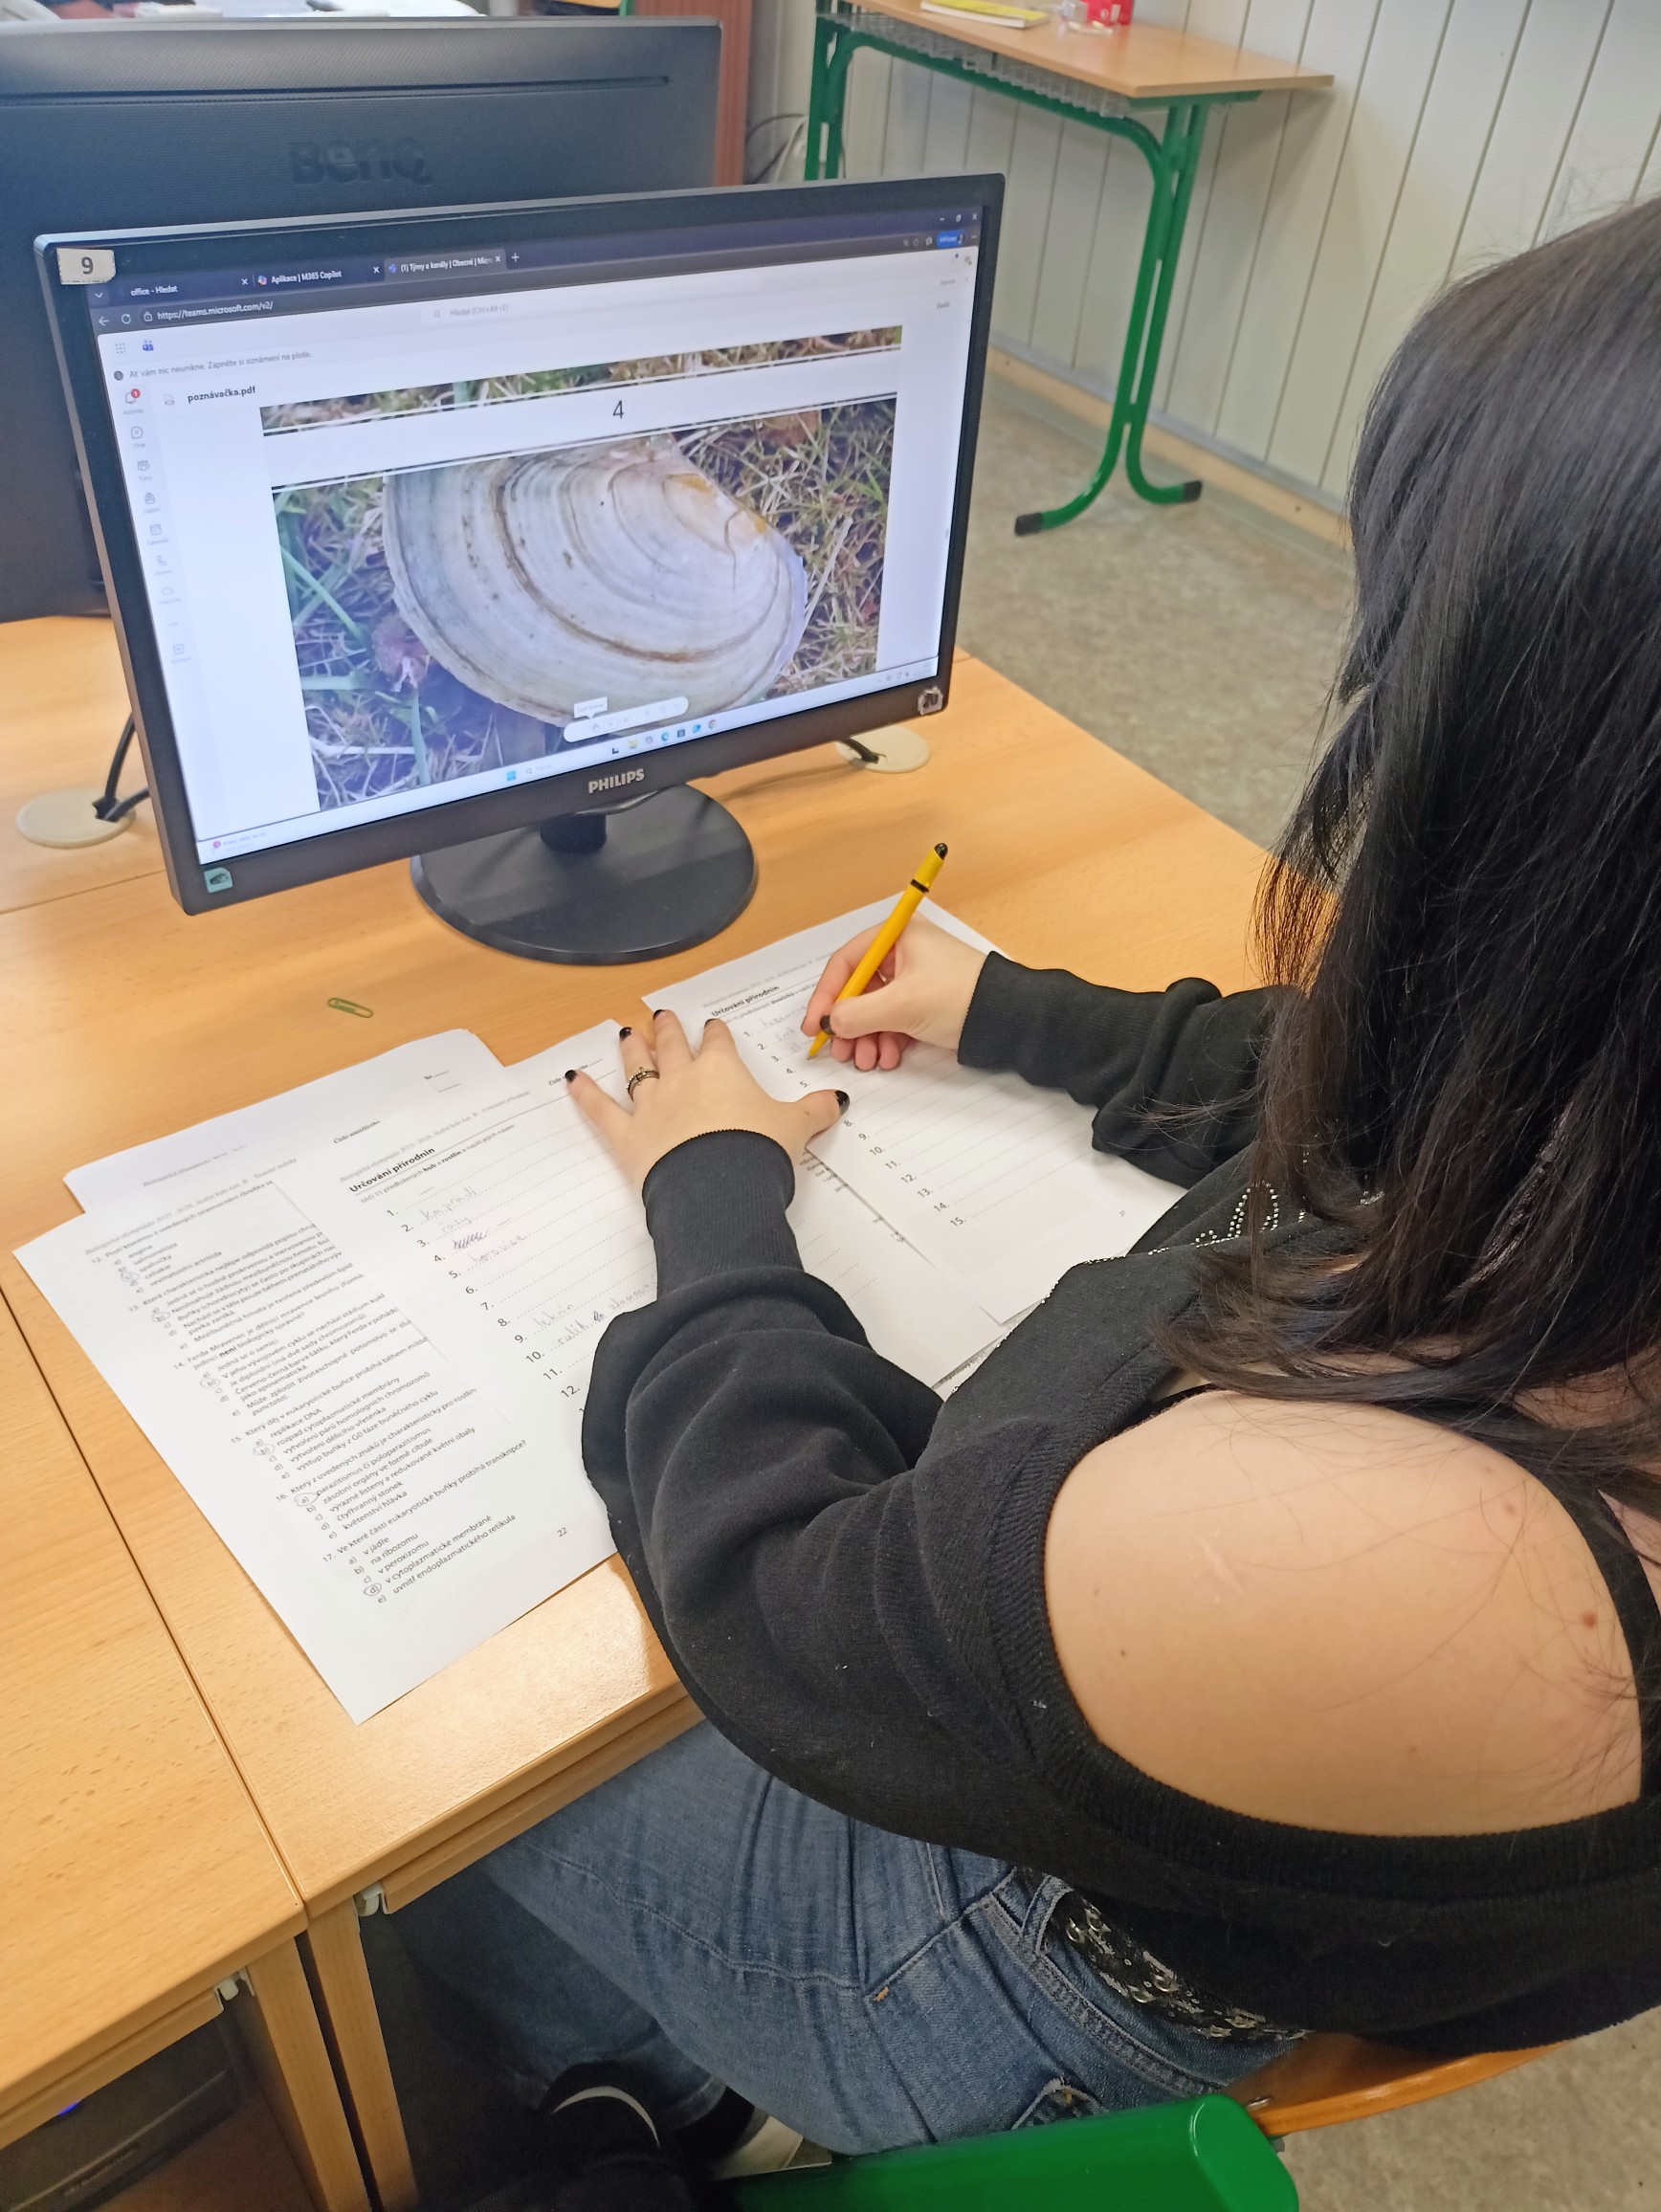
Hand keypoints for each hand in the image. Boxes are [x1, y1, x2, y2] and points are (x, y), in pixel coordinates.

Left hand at [569, 1008, 845, 1190]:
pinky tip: (571, 1079)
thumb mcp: (796, 1129)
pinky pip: (601, 1110)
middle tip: (661, 1015)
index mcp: (723, 1070)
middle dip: (667, 1029)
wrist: (722, 1188)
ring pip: (636, 1069)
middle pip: (672, 1046)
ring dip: (630, 1049)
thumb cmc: (757, 1153)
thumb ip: (813, 1112)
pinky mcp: (627, 1136)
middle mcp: (683, 1079)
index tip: (713, 1027)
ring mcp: (651, 1105)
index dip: (715, 1034)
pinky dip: (584, 1094)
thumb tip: (836, 1102)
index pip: (718, 1043)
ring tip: (624, 1032)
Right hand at [801, 914, 987, 1070]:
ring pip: (875, 1008)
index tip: (815, 1025)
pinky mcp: (927, 1001)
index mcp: (897, 935)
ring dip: (867, 1037)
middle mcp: (904, 952)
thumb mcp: (900, 1006)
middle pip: (858, 989)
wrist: (1010, 1019)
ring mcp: (916, 977)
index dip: (826, 995)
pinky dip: (886, 1039)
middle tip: (841, 1051)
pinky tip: (889, 1057)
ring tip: (868, 1060)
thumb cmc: (960, 997)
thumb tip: (828, 1022)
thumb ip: (856, 1014)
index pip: (845, 962)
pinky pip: (894, 1019)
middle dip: (849, 1024)